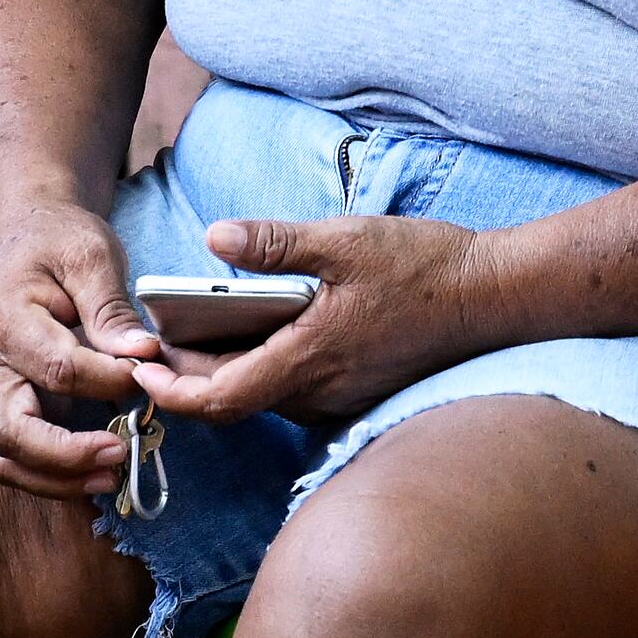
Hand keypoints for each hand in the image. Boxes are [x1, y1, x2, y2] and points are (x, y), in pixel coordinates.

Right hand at [0, 194, 159, 500]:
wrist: (21, 239)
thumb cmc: (56, 242)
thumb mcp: (90, 255)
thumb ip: (112, 308)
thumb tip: (142, 357)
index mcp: (4, 319)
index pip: (58, 368)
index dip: (108, 380)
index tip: (147, 372)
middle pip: (9, 431)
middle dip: (66, 455)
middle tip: (119, 454)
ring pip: (3, 457)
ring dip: (55, 479)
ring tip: (111, 476)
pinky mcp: (5, 405)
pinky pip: (15, 458)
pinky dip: (51, 477)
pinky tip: (96, 473)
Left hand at [134, 214, 517, 427]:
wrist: (500, 297)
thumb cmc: (427, 267)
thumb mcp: (345, 241)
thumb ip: (276, 243)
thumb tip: (214, 237)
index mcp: (309, 360)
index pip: (219, 400)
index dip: (171, 394)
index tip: (138, 372)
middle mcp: (321, 393)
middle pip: (232, 401)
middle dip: (185, 379)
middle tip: (149, 344)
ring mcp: (342, 396)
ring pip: (263, 397)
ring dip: (223, 373)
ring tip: (188, 334)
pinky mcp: (358, 390)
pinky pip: (294, 390)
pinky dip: (261, 368)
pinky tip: (253, 331)